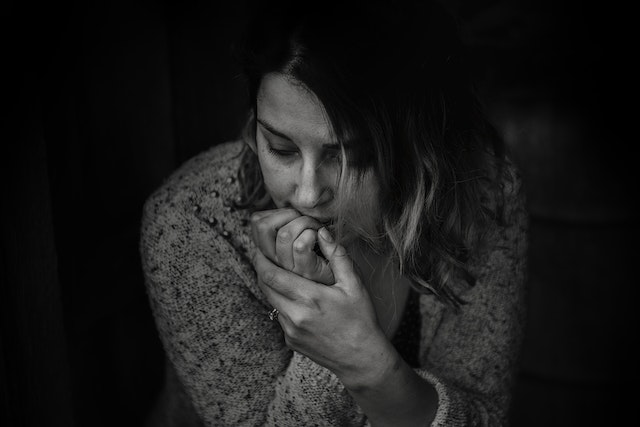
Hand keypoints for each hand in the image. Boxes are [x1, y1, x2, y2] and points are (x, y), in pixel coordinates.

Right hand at [251, 208, 333, 284]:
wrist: (343, 281)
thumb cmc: (323, 256)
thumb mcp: (298, 240)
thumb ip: (288, 227)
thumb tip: (281, 208)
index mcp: (271, 252)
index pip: (257, 223)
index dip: (276, 212)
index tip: (294, 216)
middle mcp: (276, 261)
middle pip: (263, 226)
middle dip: (288, 213)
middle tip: (305, 218)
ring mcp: (290, 268)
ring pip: (284, 234)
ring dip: (305, 222)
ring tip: (316, 227)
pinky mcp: (306, 272)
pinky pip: (300, 245)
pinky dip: (314, 234)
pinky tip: (322, 237)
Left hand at [253, 226, 387, 385]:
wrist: (361, 359)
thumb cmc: (361, 319)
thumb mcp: (355, 285)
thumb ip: (337, 256)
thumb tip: (322, 232)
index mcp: (310, 298)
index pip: (272, 275)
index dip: (262, 259)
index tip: (261, 248)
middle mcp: (295, 316)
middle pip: (265, 287)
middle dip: (261, 269)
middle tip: (263, 254)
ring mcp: (290, 331)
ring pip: (270, 301)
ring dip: (271, 286)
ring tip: (278, 272)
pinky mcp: (290, 341)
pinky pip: (279, 316)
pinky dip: (282, 303)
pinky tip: (294, 296)